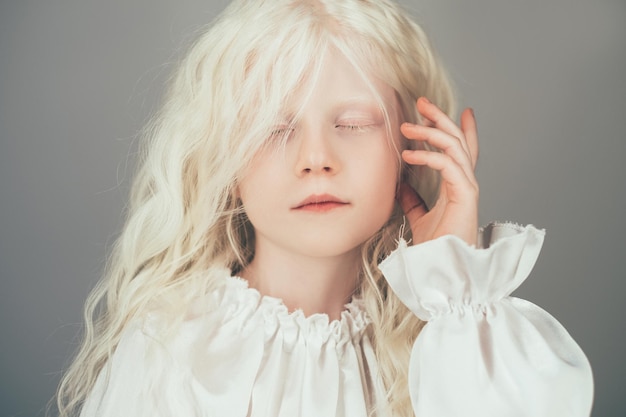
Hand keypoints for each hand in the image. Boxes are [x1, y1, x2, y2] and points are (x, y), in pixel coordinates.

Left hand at [397, 97, 478, 245]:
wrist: (441, 270)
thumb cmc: (435, 248)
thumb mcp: (420, 217)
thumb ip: (414, 201)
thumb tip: (401, 186)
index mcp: (457, 186)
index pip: (463, 152)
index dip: (463, 130)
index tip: (462, 110)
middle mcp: (465, 183)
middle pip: (458, 141)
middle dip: (441, 118)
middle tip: (422, 102)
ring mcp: (467, 188)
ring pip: (454, 148)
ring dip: (430, 132)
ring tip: (407, 126)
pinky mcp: (465, 196)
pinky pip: (448, 166)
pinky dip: (429, 157)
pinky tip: (409, 155)